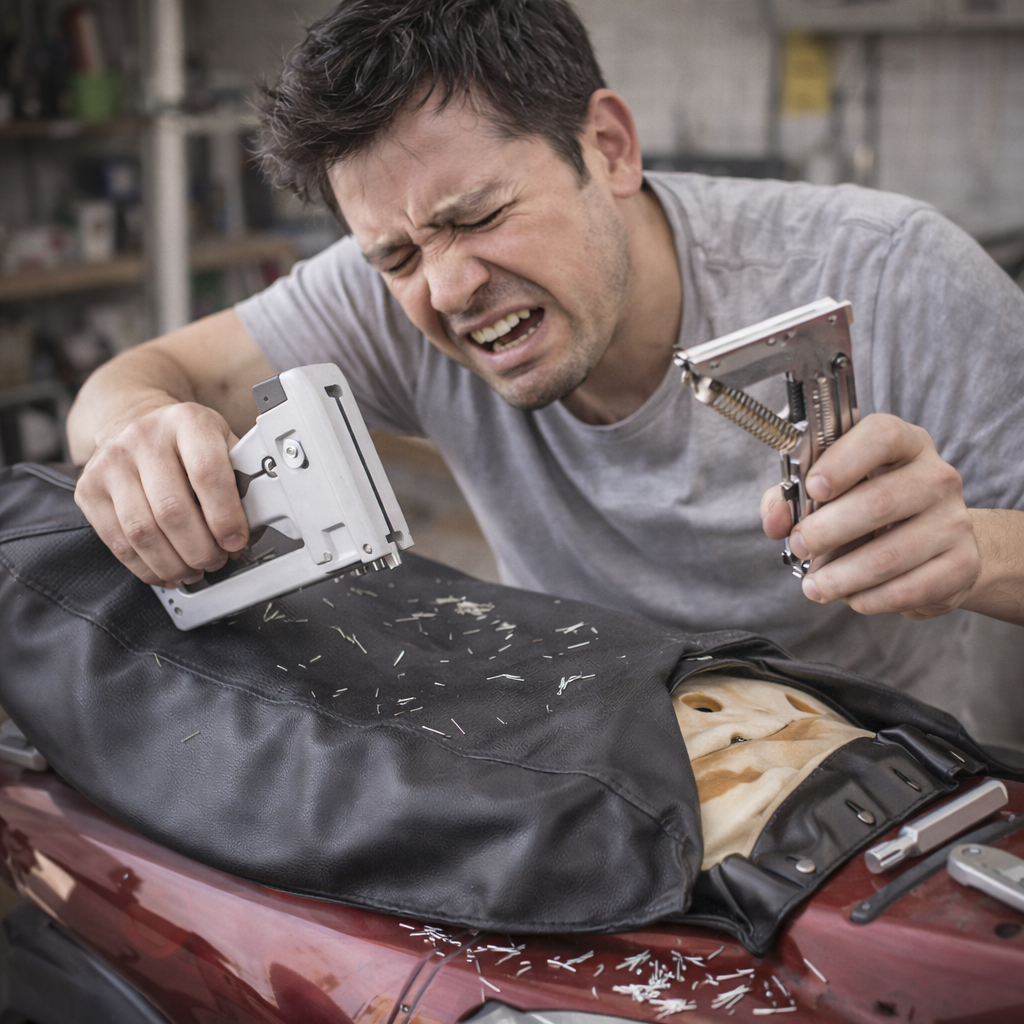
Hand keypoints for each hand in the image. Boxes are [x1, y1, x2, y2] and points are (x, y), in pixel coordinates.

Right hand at [75, 403, 248, 586]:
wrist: (133, 422)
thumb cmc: (187, 442)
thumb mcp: (222, 442)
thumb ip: (242, 477)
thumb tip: (259, 522)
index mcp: (187, 421)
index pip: (208, 473)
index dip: (225, 516)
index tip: (236, 541)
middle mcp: (143, 437)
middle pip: (172, 510)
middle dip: (201, 549)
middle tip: (217, 561)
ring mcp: (111, 462)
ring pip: (143, 532)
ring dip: (174, 563)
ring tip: (195, 570)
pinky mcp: (88, 489)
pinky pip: (118, 542)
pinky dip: (146, 567)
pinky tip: (167, 571)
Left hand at [760, 413, 980, 618]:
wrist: (936, 546)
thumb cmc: (869, 509)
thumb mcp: (828, 491)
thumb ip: (790, 498)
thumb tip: (775, 522)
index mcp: (904, 444)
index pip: (880, 435)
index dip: (843, 461)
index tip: (812, 487)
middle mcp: (937, 477)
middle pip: (879, 501)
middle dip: (827, 530)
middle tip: (799, 546)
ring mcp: (955, 521)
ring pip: (890, 555)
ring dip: (841, 576)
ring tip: (815, 585)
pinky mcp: (962, 565)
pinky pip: (907, 589)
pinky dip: (869, 598)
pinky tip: (850, 596)